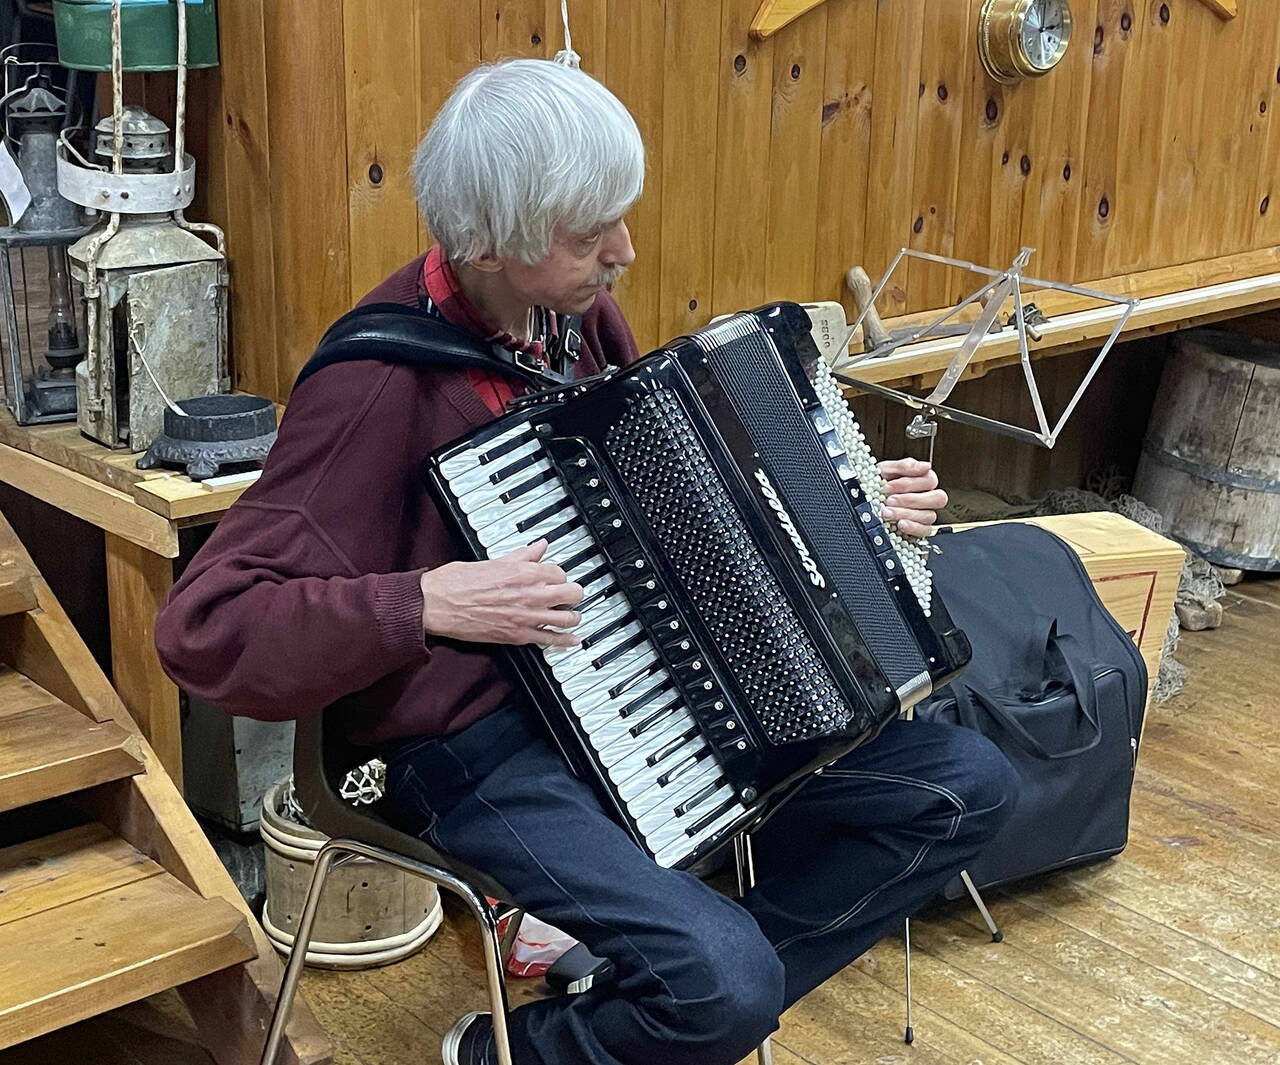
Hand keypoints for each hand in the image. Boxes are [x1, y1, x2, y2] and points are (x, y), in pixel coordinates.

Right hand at [420, 540, 582, 647]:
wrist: (437, 603)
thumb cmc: (457, 582)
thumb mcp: (492, 561)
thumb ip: (521, 555)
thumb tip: (538, 546)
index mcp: (523, 573)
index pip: (559, 572)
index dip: (559, 575)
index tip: (555, 578)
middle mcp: (529, 595)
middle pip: (572, 593)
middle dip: (574, 593)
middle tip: (571, 595)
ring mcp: (525, 617)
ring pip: (567, 618)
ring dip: (573, 616)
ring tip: (571, 615)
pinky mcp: (517, 636)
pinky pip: (550, 640)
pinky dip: (565, 641)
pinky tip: (573, 640)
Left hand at [877, 458, 947, 537]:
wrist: (863, 498)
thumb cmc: (877, 483)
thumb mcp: (885, 470)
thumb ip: (904, 466)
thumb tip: (925, 466)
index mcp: (923, 480)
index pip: (930, 481)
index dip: (909, 484)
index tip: (888, 486)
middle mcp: (928, 497)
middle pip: (937, 498)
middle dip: (911, 499)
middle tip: (890, 500)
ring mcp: (925, 514)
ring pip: (929, 515)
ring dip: (906, 513)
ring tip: (887, 512)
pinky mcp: (919, 529)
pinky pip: (925, 531)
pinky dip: (914, 528)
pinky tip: (900, 524)